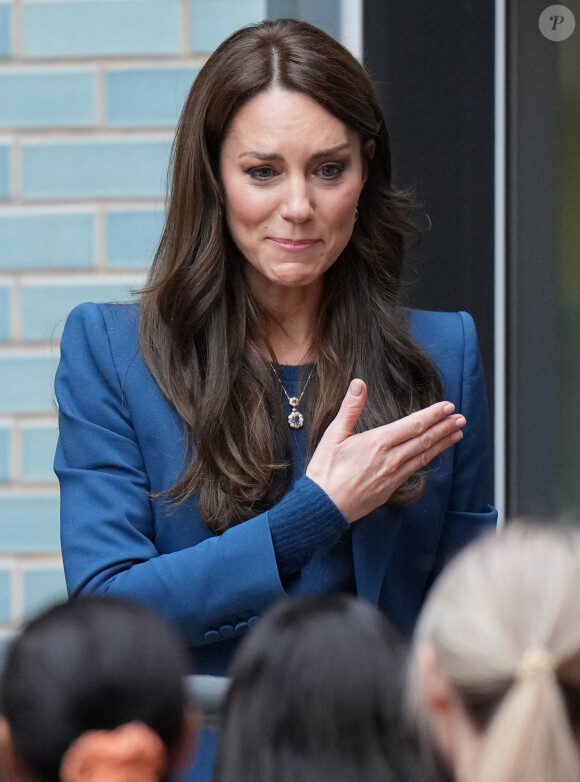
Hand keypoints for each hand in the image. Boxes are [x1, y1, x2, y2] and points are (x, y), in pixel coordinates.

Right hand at [305, 379, 465, 521]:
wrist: (324, 507)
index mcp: (377, 442)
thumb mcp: (333, 435)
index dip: (433, 414)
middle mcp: (390, 459)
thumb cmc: (325, 471)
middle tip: (460, 418)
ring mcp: (393, 475)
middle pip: (424, 439)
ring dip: (442, 443)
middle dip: (444, 427)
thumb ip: (350, 408)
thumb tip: (360, 383)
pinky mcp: (391, 488)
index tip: (447, 406)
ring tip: (457, 434)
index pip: (413, 424)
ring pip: (423, 456)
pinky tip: (433, 454)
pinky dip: (428, 458)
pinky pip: (415, 469)